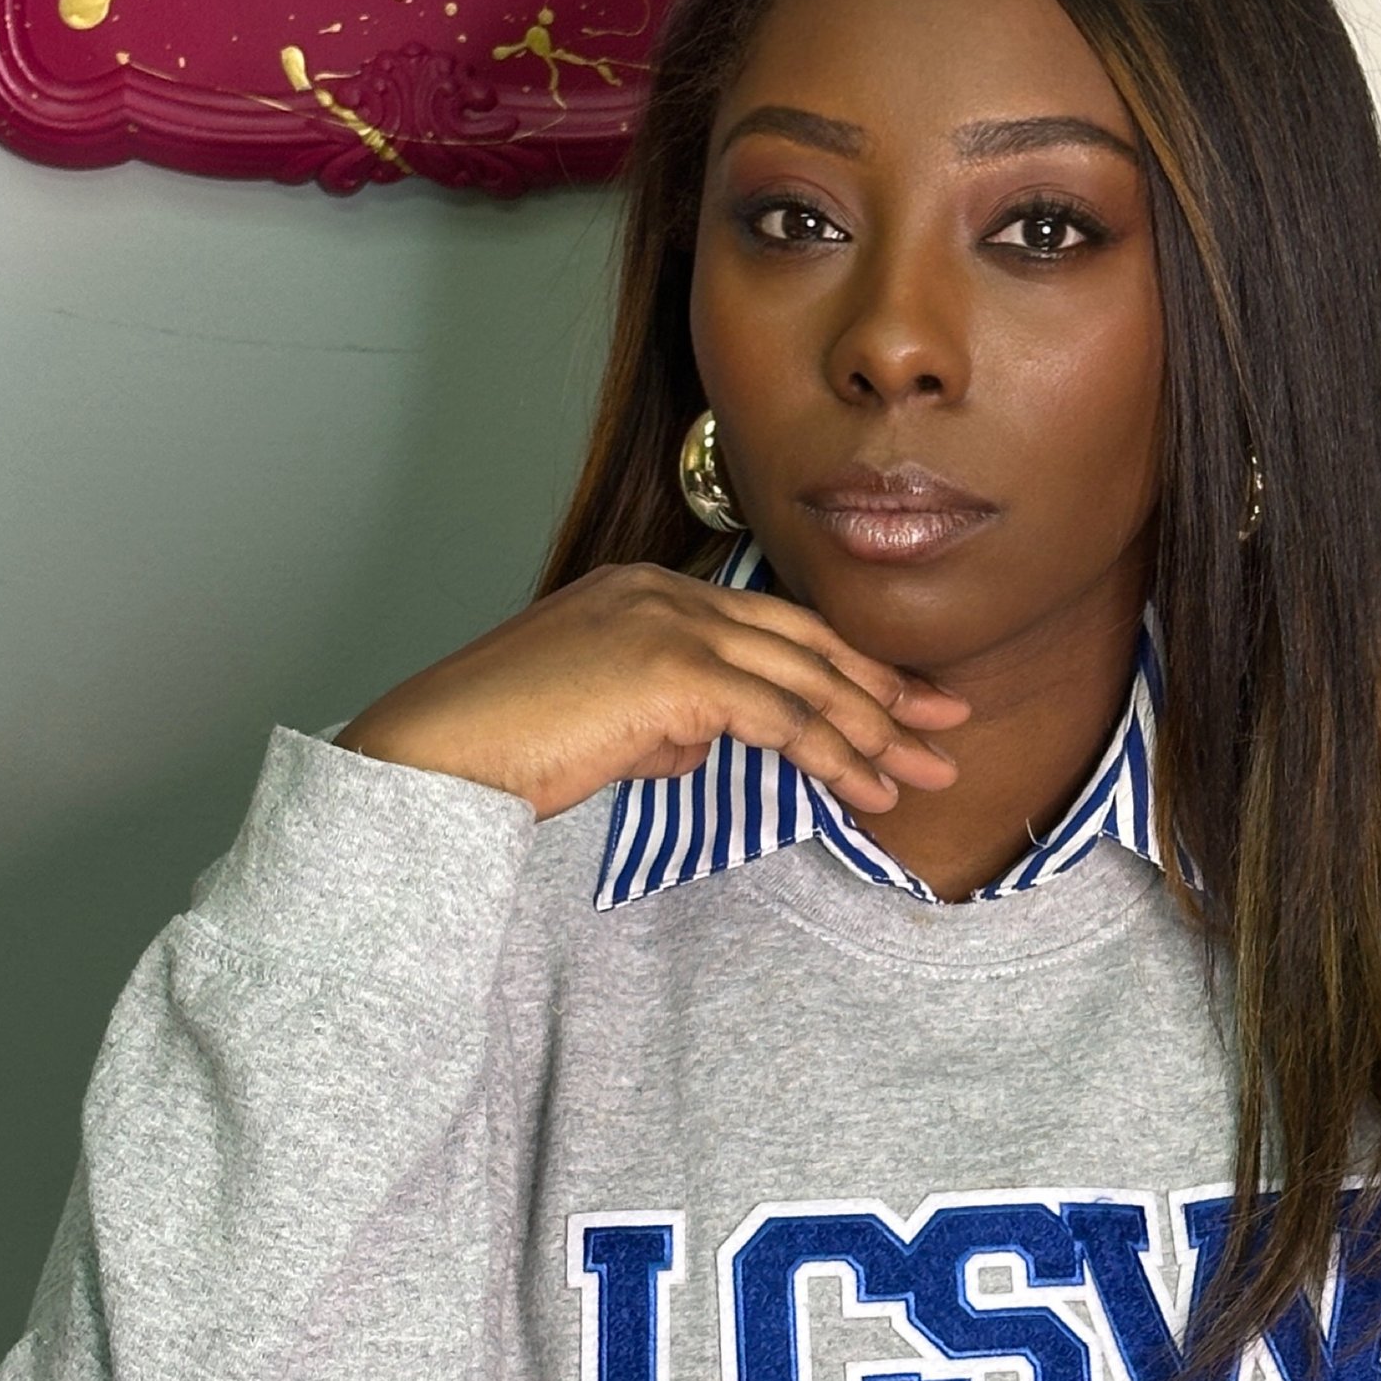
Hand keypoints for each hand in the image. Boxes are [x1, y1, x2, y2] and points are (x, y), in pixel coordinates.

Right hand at [337, 562, 967, 822]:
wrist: (432, 758)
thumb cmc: (497, 749)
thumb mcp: (596, 717)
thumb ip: (659, 715)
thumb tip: (707, 740)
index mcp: (647, 590)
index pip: (771, 625)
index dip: (843, 664)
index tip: (897, 700)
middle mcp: (665, 593)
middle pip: (805, 641)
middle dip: (885, 687)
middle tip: (948, 724)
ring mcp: (670, 625)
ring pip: (805, 679)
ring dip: (875, 731)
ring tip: (926, 771)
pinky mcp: (672, 672)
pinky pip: (781, 717)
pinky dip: (834, 756)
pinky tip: (867, 791)